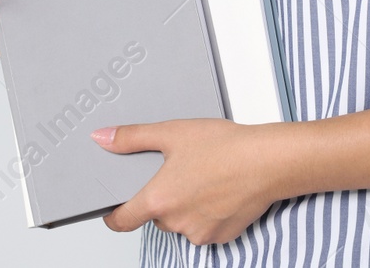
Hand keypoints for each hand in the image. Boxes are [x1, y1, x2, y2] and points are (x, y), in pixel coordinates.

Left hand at [93, 118, 282, 245]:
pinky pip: (204, 227)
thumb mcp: (171, 133)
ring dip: (185, 205)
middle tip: (178, 171)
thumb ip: (131, 137)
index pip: (122, 221)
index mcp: (159, 200)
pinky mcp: (222, 236)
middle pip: (156, 215)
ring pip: (181, 221)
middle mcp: (177, 222)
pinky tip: (218, 189)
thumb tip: (103, 138)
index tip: (112, 210)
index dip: (113, 215)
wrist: (267, 162)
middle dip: (162, 197)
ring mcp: (201, 232)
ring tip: (203, 177)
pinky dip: (206, 212)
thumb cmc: (225, 148)